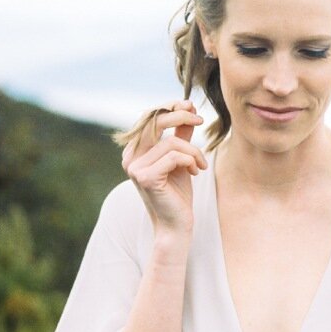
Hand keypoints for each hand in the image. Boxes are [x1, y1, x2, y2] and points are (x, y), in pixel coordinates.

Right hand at [120, 100, 207, 233]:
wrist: (176, 224)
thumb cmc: (177, 193)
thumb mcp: (180, 158)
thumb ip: (181, 134)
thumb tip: (188, 107)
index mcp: (134, 151)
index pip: (149, 118)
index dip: (170, 108)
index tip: (191, 108)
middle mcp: (130, 157)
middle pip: (154, 122)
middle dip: (180, 116)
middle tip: (200, 120)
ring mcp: (135, 168)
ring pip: (171, 142)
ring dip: (193, 151)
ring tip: (200, 164)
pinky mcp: (146, 178)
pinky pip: (174, 157)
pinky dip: (190, 161)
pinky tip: (195, 172)